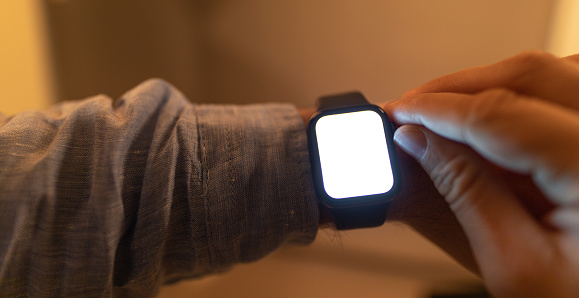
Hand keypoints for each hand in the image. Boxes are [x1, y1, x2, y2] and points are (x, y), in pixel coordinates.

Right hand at [387, 51, 578, 296]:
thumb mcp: (516, 264)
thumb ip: (465, 193)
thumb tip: (419, 142)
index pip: (501, 114)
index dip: (438, 109)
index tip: (400, 114)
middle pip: (532, 75)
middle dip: (459, 87)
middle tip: (414, 109)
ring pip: (556, 71)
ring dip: (493, 86)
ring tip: (448, 114)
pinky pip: (571, 88)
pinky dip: (527, 94)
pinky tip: (496, 119)